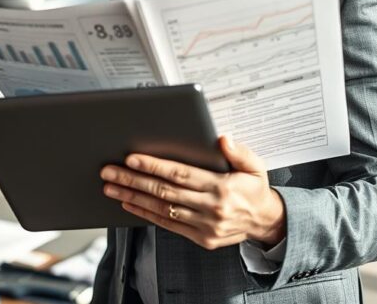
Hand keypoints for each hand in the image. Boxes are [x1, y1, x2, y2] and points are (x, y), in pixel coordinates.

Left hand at [100, 135, 285, 249]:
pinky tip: (129, 203)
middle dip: (134, 179)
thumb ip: (239, 152)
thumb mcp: (255, 166)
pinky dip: (146, 214)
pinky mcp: (201, 238)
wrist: (266, 221)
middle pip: (164, 191)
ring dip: (134, 197)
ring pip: (162, 209)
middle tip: (109, 171)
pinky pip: (168, 225)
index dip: (154, 166)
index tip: (132, 158)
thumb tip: (222, 139)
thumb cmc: (254, 189)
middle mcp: (210, 207)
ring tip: (111, 186)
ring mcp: (204, 225)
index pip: (180, 174)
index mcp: (221, 187)